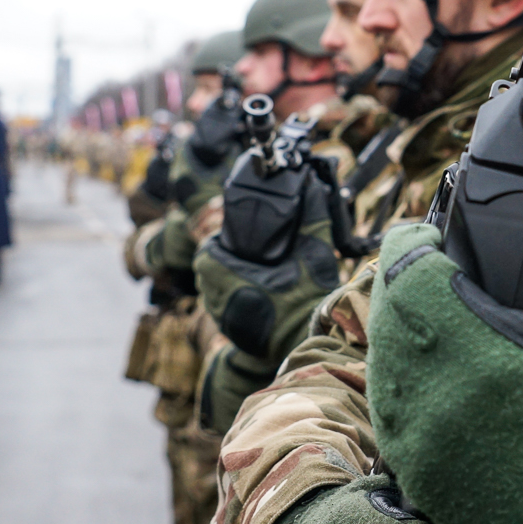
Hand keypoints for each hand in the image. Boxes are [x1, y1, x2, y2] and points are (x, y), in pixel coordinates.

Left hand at [193, 176, 341, 376]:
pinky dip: (231, 299)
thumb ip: (310, 215)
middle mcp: (224, 301)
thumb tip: (311, 184)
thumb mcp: (315, 251)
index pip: (205, 254)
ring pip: (211, 293)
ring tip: (247, 273)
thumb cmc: (313, 296)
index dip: (216, 244)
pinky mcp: (235, 335)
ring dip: (222, 280)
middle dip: (218, 260)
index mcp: (234, 278)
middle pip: (204, 272)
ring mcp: (227, 321)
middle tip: (243, 254)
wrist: (318, 340)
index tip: (233, 240)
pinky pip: (222, 310)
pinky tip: (253, 294)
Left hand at [366, 186, 522, 523]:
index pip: (404, 260)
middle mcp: (419, 384)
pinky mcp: (410, 467)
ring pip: (381, 360)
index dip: (416, 239)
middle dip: (407, 285)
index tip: (434, 236)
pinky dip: (406, 384)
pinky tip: (438, 379)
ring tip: (436, 323)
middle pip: (386, 309)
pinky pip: (390, 408)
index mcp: (460, 339)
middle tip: (436, 273)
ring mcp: (406, 431)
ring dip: (402, 334)